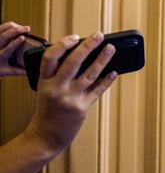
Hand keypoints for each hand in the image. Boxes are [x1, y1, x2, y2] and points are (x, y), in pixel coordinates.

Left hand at [0, 21, 30, 76]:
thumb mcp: (6, 71)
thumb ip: (19, 71)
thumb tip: (31, 72)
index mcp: (0, 56)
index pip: (7, 48)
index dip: (15, 42)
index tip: (23, 38)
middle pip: (4, 35)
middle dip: (16, 30)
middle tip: (27, 28)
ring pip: (1, 28)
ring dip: (13, 26)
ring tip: (22, 27)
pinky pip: (1, 27)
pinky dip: (8, 26)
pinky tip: (15, 27)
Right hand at [23, 32, 116, 155]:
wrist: (46, 136)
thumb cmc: (47, 111)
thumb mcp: (45, 90)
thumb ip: (57, 76)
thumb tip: (82, 57)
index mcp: (44, 82)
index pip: (50, 57)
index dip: (63, 44)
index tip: (75, 37)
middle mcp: (56, 88)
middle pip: (73, 62)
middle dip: (88, 46)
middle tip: (99, 36)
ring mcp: (70, 98)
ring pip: (89, 74)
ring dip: (102, 60)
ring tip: (111, 49)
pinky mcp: (82, 108)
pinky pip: (98, 90)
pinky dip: (107, 80)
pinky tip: (113, 72)